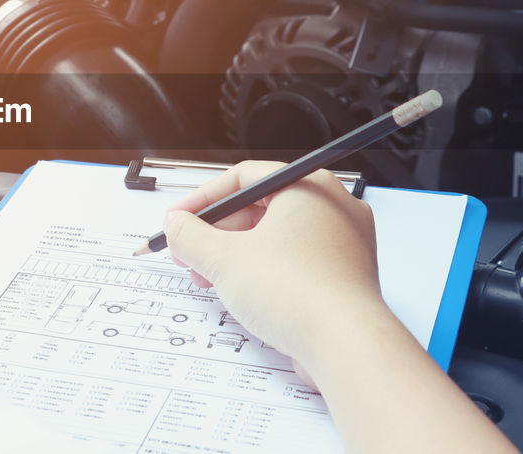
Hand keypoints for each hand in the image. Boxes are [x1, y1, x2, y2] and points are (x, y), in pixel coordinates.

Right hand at [163, 162, 382, 365]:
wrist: (345, 345)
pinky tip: (243, 294)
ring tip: (210, 279)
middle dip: (217, 232)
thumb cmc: (298, 293)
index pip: (245, 177)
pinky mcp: (343, 276)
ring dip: (236, 256)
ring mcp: (343, 243)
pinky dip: (266, 272)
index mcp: (309, 187)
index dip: (204, 198)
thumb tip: (177, 226)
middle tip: (190, 252)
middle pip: (260, 207)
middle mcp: (332, 208)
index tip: (179, 218)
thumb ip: (190, 237)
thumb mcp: (224, 259)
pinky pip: (296, 263)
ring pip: (277, 238)